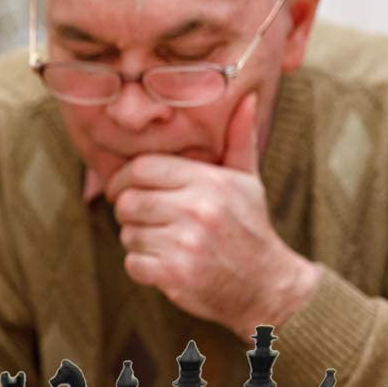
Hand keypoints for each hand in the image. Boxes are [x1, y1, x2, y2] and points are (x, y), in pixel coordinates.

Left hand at [106, 93, 320, 335]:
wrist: (266, 286)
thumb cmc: (250, 230)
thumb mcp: (249, 182)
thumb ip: (239, 142)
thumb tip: (248, 100)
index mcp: (210, 182)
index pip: (143, 168)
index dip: (123, 178)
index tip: (121, 189)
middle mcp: (197, 210)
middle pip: (128, 202)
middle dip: (128, 212)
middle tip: (142, 219)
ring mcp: (185, 244)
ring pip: (128, 235)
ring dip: (138, 242)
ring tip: (163, 243)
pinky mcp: (174, 275)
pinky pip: (132, 264)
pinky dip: (142, 267)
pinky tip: (165, 265)